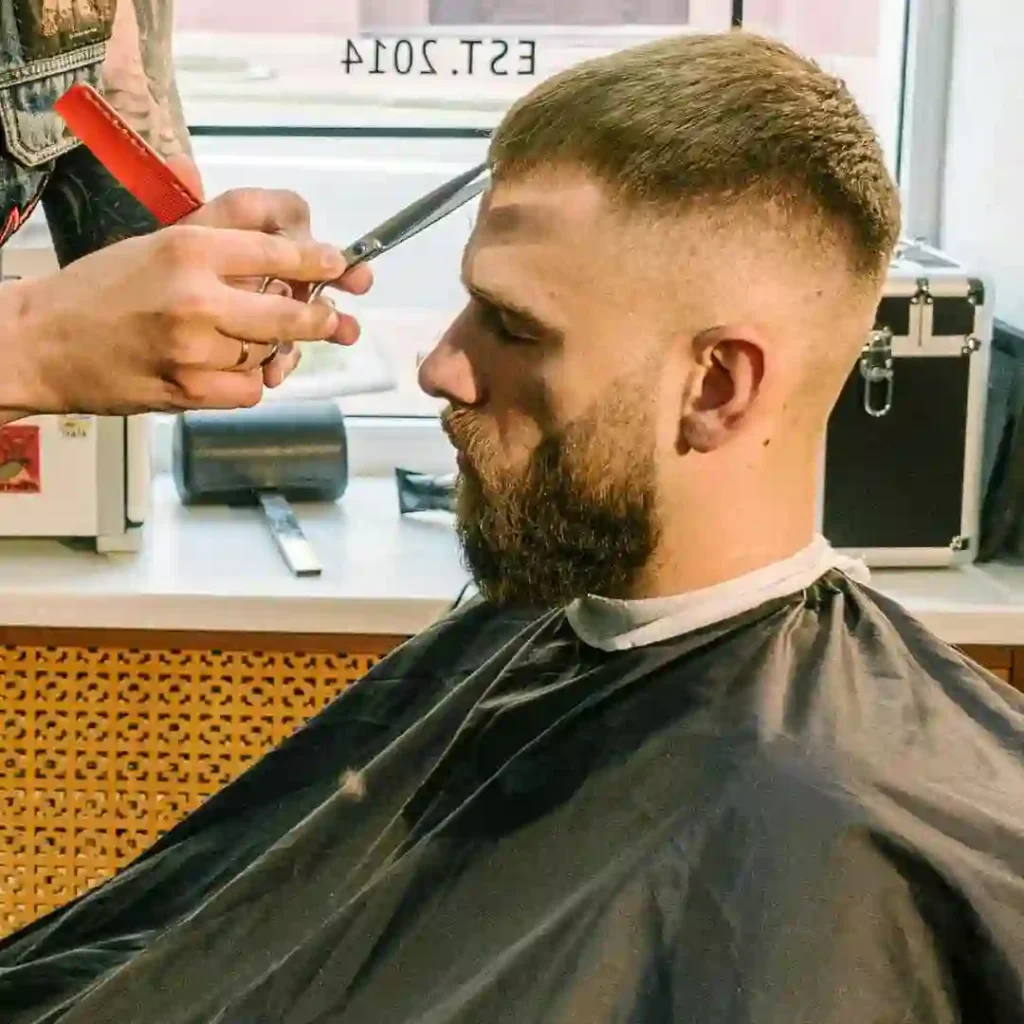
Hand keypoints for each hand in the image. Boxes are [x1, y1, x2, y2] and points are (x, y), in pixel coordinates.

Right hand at [1, 189, 372, 414]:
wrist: (41, 341)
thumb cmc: (102, 289)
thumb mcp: (159, 243)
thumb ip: (224, 238)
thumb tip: (294, 238)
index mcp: (188, 249)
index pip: (276, 252)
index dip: (317, 261)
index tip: (338, 265)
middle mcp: (196, 298)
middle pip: (290, 314)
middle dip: (320, 318)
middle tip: (335, 320)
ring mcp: (194, 350)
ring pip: (268, 353)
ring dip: (272, 350)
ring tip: (255, 341)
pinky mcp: (188, 392)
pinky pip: (249, 389)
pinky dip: (248, 381)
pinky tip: (229, 368)